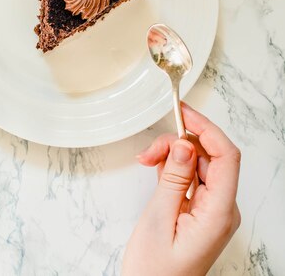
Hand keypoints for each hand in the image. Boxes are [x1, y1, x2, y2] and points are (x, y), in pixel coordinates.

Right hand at [123, 103, 240, 275]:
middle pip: (209, 157)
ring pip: (198, 164)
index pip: (226, 157)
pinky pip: (191, 178)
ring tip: (147, 160)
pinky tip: (156, 169)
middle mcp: (222, 208)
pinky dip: (172, 168)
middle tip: (150, 149)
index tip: (184, 113)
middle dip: (180, 143)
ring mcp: (212, 209)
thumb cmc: (155, 268)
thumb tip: (184, 145)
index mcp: (219, 212)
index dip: (207, 130)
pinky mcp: (200, 210)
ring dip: (172, 155)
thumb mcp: (159, 219)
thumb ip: (173, 179)